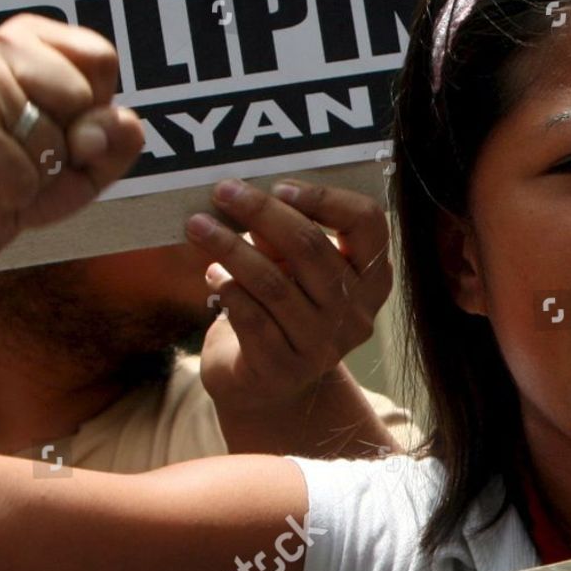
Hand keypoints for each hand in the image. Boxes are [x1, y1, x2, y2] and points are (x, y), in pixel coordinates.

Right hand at [0, 15, 143, 244]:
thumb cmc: (26, 177)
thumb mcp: (93, 162)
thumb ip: (117, 142)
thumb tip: (112, 124)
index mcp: (33, 37)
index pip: (101, 59)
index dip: (94, 107)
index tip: (59, 121)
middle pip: (82, 95)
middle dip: (67, 141)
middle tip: (29, 150)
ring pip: (54, 138)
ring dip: (41, 171)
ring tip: (9, 165)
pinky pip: (26, 175)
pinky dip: (18, 193)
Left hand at [189, 178, 392, 416]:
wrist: (267, 383)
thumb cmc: (282, 310)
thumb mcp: (293, 269)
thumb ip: (283, 236)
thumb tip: (246, 196)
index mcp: (372, 277)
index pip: (367, 223)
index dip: (325, 198)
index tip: (280, 186)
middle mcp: (356, 312)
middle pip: (311, 247)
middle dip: (261, 212)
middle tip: (223, 191)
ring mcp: (324, 344)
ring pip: (274, 282)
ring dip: (230, 247)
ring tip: (198, 226)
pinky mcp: (284, 368)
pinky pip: (252, 318)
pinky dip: (228, 289)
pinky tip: (212, 274)